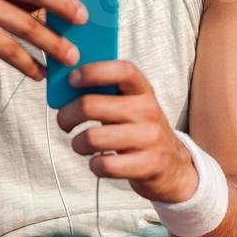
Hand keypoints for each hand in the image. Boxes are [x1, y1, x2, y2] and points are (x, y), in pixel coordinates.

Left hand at [56, 59, 198, 203]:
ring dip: (78, 143)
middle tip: (63, 122)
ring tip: (81, 144)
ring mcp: (150, 139)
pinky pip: (104, 165)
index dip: (94, 71)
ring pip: (92, 138)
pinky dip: (94, 165)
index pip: (122, 71)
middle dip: (67, 115)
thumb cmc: (139, 129)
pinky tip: (99, 162)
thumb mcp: (130, 105)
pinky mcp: (147, 165)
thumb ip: (105, 93)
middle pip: (91, 105)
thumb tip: (66, 86)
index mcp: (143, 90)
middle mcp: (148, 111)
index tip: (73, 79)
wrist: (173, 166)